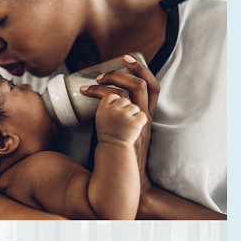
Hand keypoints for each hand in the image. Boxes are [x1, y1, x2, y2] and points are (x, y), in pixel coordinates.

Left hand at [81, 56, 159, 191]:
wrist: (130, 181)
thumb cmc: (124, 161)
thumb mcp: (127, 136)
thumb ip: (120, 122)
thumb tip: (101, 108)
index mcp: (147, 116)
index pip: (153, 87)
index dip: (141, 69)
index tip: (127, 59)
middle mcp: (146, 117)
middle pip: (145, 84)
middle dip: (128, 69)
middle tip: (109, 67)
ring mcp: (138, 123)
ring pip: (134, 90)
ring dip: (114, 79)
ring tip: (96, 80)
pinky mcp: (128, 129)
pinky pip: (116, 104)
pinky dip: (101, 94)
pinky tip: (87, 94)